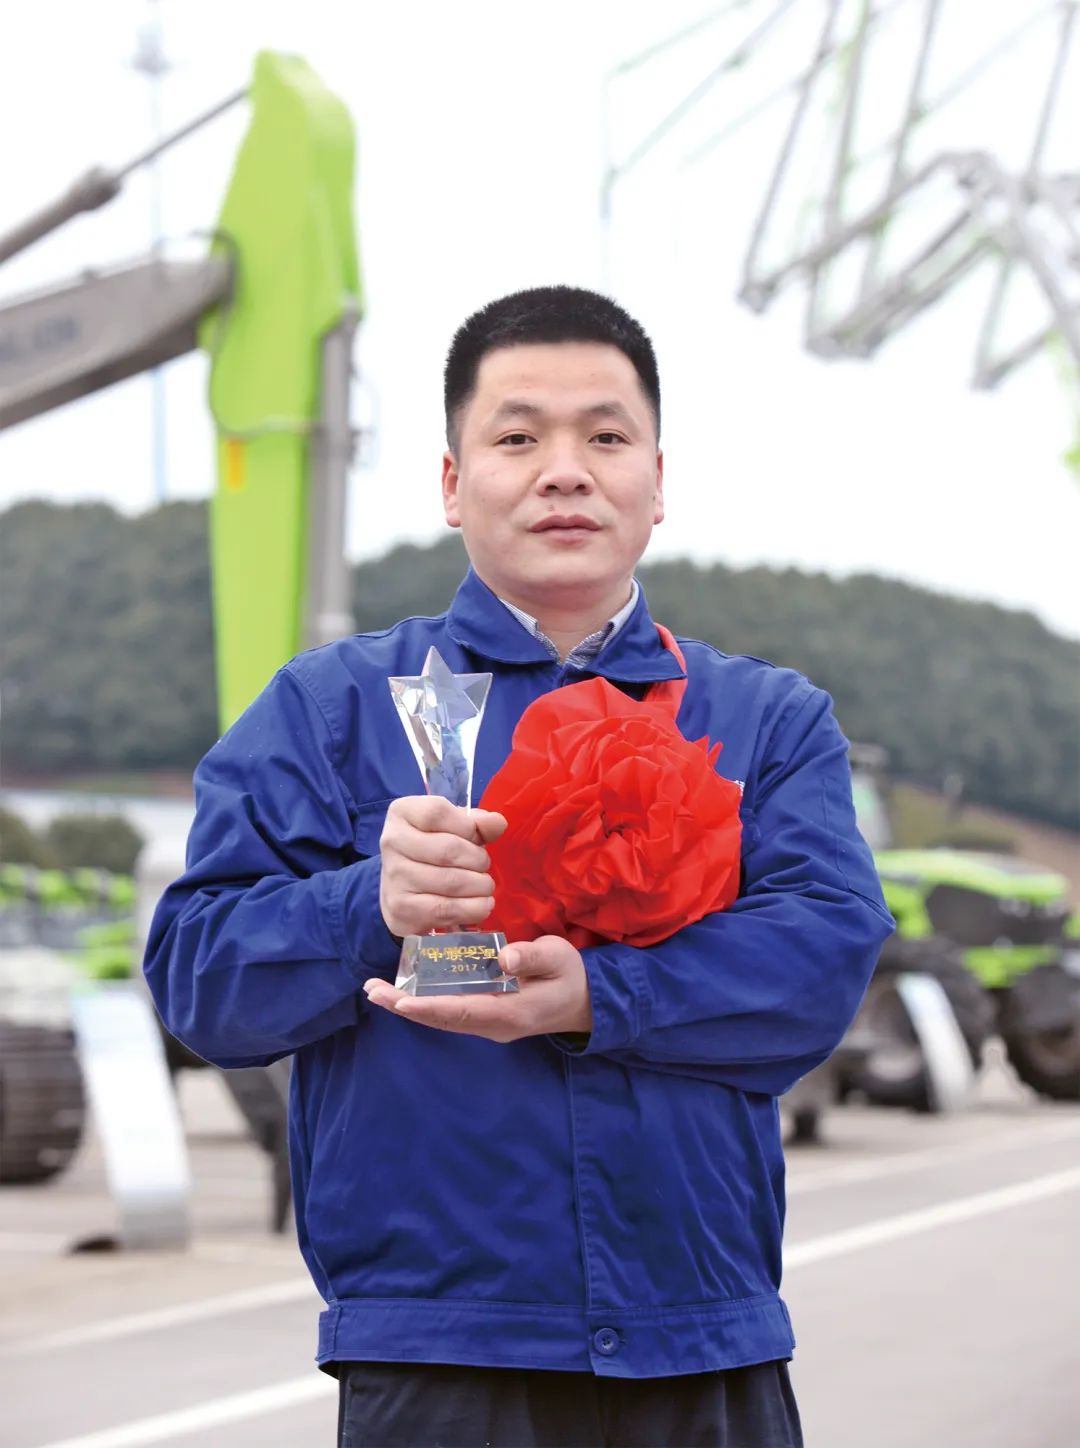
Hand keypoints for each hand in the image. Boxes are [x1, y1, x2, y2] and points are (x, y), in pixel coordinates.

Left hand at [363, 936, 592, 1042]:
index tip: (402, 1000)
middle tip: (372, 990)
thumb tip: (503, 957)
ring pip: (440, 1015)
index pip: (462, 1011)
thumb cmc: (571, 977)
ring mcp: (486, 1021)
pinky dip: (424, 998)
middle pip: (441, 1018)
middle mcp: (491, 1023)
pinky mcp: (483, 1012)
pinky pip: (448, 1008)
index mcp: (509, 1013)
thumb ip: (533, 957)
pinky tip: (405, 985)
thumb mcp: (559, 959)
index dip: (430, 1006)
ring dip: (408, 1003)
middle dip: (405, 1005)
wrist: (583, 1002)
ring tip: (376, 989)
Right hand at [378, 796, 506, 938]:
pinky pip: (446, 909)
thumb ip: (477, 823)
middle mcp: (392, 840)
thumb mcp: (453, 828)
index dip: (467, 827)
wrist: (401, 890)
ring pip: (451, 881)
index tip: (476, 838)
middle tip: (484, 866)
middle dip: (478, 860)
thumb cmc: (433, 851)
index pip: (438, 812)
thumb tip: (497, 823)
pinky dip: (473, 909)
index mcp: (402, 812)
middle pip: (449, 849)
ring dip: (479, 886)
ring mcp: (394, 875)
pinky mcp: (401, 907)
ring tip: (484, 886)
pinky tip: (482, 905)